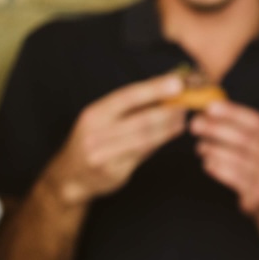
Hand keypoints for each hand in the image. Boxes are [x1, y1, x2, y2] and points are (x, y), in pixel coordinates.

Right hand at [48, 72, 186, 204]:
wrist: (70, 176)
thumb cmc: (93, 141)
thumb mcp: (102, 118)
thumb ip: (130, 105)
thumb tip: (162, 85)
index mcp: (94, 114)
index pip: (127, 97)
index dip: (154, 89)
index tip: (176, 82)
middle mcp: (96, 133)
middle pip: (141, 120)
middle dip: (169, 111)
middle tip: (188, 103)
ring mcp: (104, 154)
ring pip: (146, 138)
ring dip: (169, 127)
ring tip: (183, 118)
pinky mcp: (114, 171)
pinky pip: (143, 154)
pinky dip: (161, 141)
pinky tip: (172, 132)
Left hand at [190, 100, 258, 214]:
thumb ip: (242, 129)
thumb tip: (212, 111)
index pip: (256, 121)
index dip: (233, 112)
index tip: (211, 107)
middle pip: (244, 138)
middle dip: (216, 129)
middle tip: (196, 124)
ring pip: (236, 158)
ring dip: (213, 150)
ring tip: (200, 147)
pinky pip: (233, 177)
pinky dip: (217, 168)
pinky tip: (208, 164)